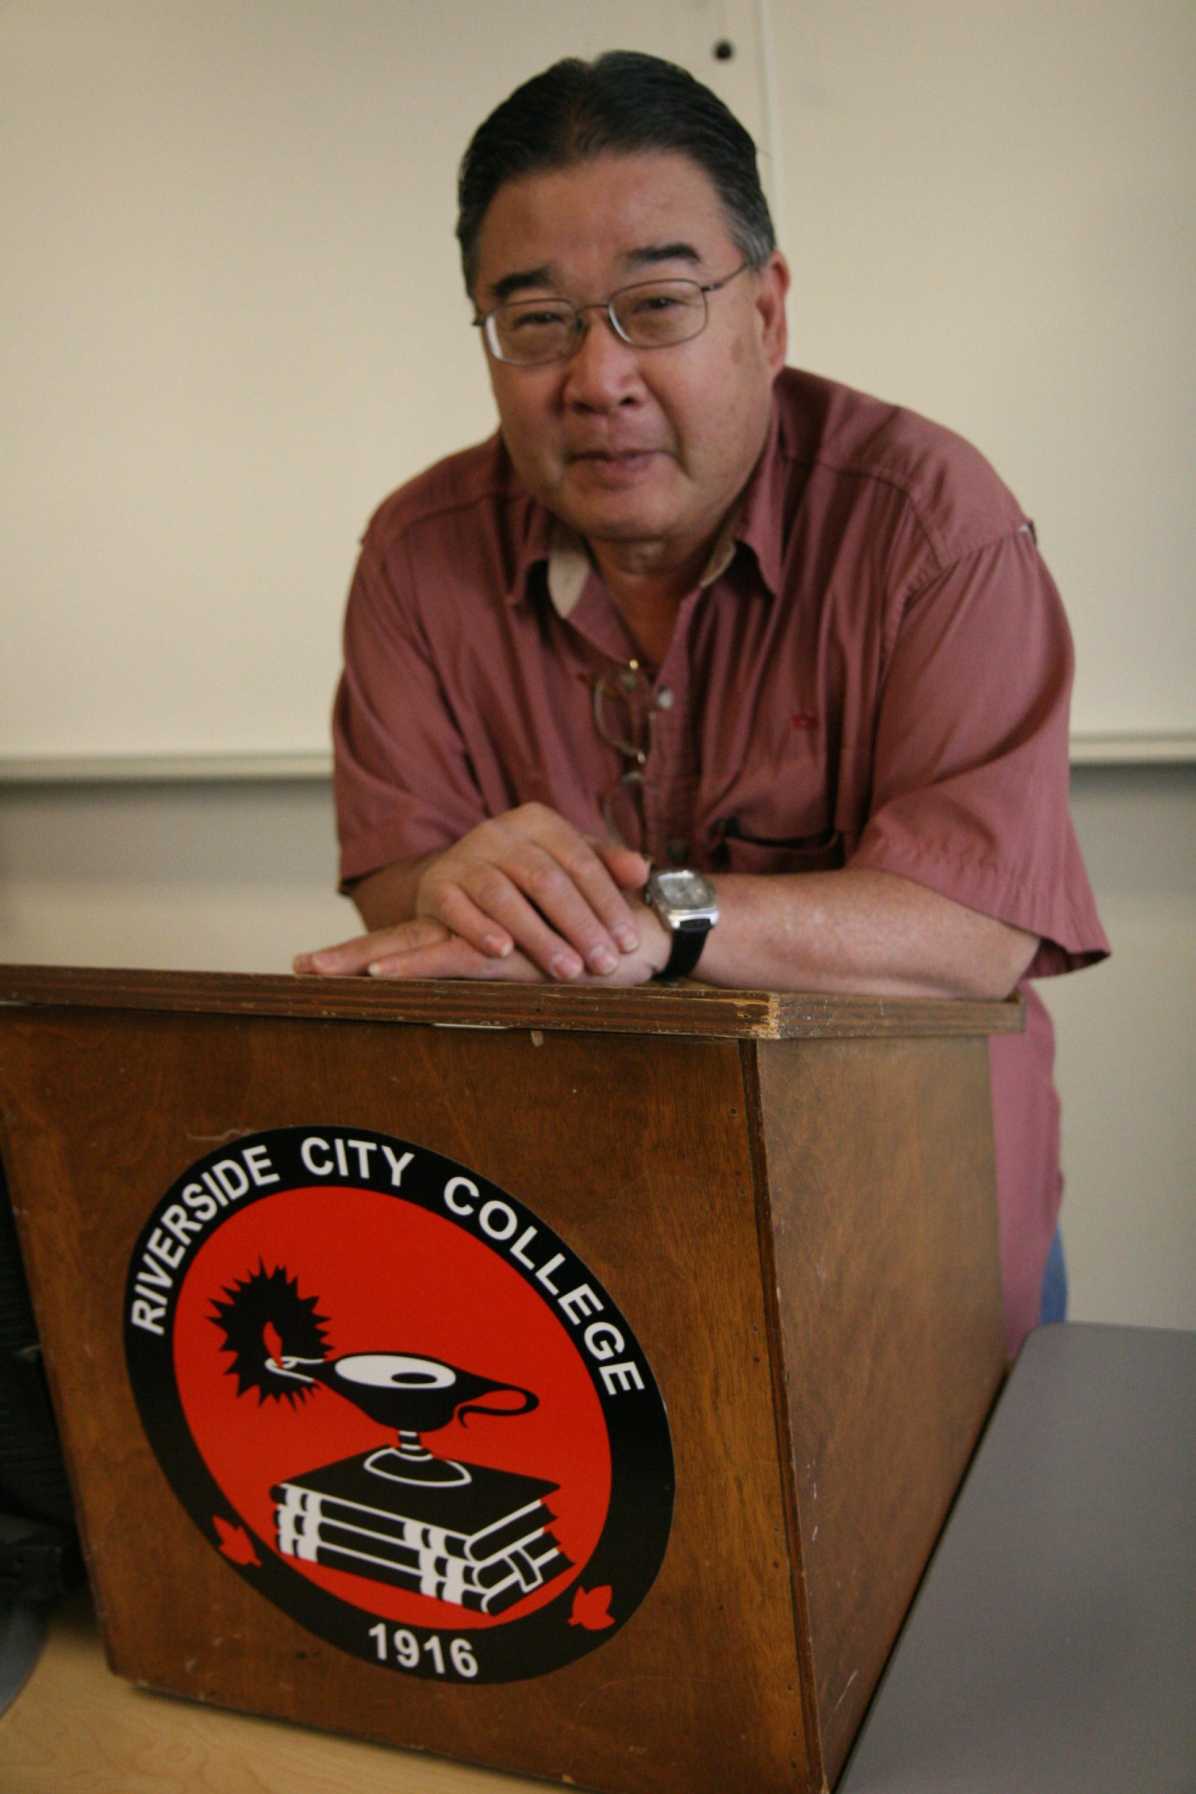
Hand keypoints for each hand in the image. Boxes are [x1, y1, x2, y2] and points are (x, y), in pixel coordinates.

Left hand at [294, 905, 668, 984]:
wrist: (648, 932)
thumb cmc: (599, 950)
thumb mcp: (551, 968)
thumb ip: (523, 970)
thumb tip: (497, 986)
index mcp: (480, 936)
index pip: (417, 941)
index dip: (370, 955)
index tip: (316, 968)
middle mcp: (478, 932)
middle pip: (403, 942)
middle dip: (350, 959)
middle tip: (297, 969)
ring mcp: (492, 939)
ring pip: (418, 950)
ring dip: (367, 963)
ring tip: (319, 973)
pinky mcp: (512, 953)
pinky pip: (457, 960)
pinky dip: (418, 968)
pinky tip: (382, 976)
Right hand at [411, 804, 648, 980]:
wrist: (458, 881)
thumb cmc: (526, 878)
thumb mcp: (567, 863)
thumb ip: (607, 866)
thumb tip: (641, 870)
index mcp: (538, 822)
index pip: (580, 861)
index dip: (608, 903)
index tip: (628, 942)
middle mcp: (498, 832)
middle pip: (545, 879)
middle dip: (580, 925)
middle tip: (604, 964)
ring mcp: (463, 857)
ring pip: (503, 896)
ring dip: (538, 936)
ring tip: (566, 970)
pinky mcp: (435, 886)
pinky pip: (457, 909)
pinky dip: (479, 930)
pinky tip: (504, 953)